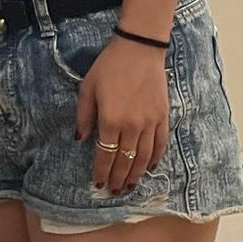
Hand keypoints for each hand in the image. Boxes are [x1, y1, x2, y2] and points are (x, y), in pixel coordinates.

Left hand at [75, 37, 169, 194]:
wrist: (139, 50)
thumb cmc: (109, 66)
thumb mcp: (88, 88)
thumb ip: (84, 116)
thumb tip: (80, 140)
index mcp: (110, 120)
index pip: (105, 154)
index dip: (101, 171)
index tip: (97, 183)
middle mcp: (131, 126)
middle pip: (125, 160)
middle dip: (118, 178)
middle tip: (114, 191)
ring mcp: (150, 123)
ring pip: (143, 157)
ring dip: (136, 174)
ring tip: (130, 186)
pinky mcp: (162, 117)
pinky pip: (160, 144)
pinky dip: (155, 159)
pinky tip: (150, 168)